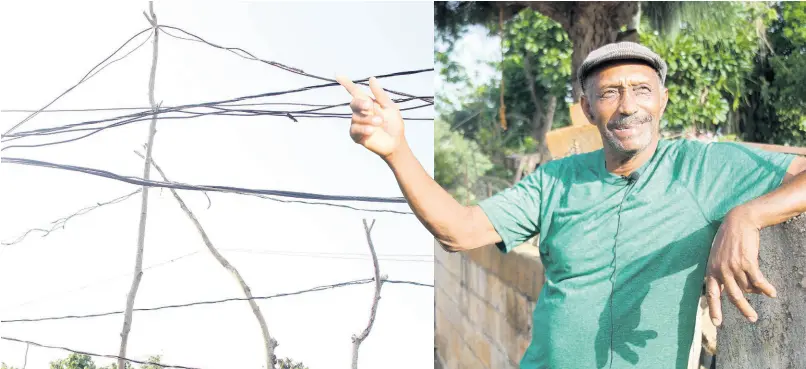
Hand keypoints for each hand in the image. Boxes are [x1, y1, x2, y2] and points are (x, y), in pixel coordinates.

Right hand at [335, 76, 405, 158]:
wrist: (396, 142)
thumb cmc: (394, 124)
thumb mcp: (390, 107)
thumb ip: (380, 95)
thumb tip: (371, 78)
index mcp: (368, 103)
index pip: (355, 92)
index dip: (347, 84)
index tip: (338, 76)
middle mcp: (360, 112)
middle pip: (353, 103)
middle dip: (360, 103)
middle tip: (370, 106)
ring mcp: (357, 124)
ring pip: (356, 117)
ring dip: (368, 119)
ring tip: (380, 122)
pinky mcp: (356, 136)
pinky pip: (354, 130)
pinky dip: (363, 129)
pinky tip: (372, 130)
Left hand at [705, 207, 776, 326]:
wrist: (738, 221)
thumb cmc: (728, 239)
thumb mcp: (717, 256)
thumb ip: (720, 272)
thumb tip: (729, 290)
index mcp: (711, 270)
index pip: (712, 294)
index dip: (714, 309)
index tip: (717, 323)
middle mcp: (721, 270)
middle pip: (733, 296)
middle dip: (743, 309)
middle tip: (753, 319)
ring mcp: (734, 266)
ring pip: (748, 288)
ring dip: (757, 294)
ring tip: (765, 295)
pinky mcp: (747, 262)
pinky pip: (758, 281)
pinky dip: (765, 288)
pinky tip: (772, 292)